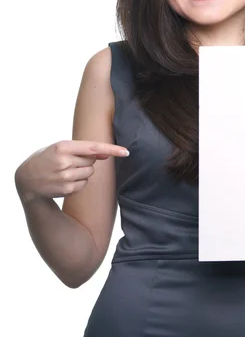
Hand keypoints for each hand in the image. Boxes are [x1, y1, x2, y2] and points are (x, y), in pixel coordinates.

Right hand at [15, 140, 129, 201]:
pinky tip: (64, 180)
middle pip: (92, 160)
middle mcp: (64, 161)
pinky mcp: (67, 189)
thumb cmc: (46, 159)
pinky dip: (79, 182)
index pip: (93, 147)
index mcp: (62, 146)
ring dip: (83, 171)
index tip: (126, 152)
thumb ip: (83, 149)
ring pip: (90, 172)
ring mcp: (66, 176)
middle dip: (86, 160)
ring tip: (65, 171)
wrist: (26, 179)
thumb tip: (105, 154)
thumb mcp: (60, 148)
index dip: (112, 149)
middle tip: (69, 161)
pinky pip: (85, 183)